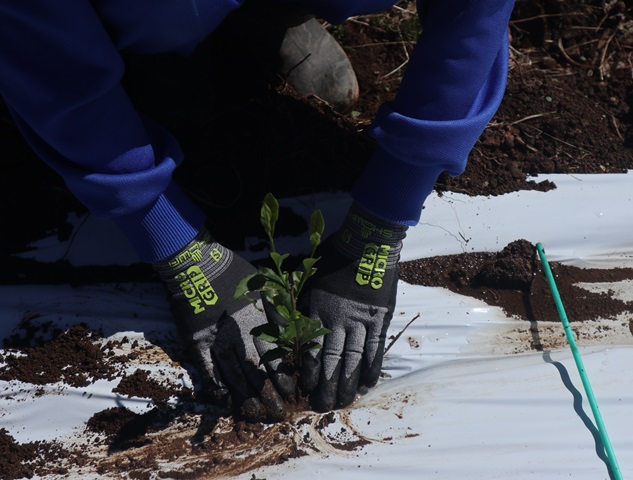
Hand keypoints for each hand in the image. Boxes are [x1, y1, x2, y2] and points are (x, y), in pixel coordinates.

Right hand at [153, 229, 292, 420]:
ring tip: (254, 414)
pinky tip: (225, 402)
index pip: (271, 354)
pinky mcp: (196, 344)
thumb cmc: (230, 273)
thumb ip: (275, 310)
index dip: (280, 375)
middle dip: (266, 393)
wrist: (193, 264)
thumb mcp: (260, 285)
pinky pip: (207, 371)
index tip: (290, 391)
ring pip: (232, 375)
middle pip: (254, 371)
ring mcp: (215, 341)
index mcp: (254, 321)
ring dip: (244, 397)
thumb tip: (293, 331)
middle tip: (277, 412)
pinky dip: (216, 388)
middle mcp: (236, 335)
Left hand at [301, 204, 406, 410]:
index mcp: (319, 310)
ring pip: (355, 359)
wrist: (368, 243)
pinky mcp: (380, 319)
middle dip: (327, 384)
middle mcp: (339, 320)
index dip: (308, 370)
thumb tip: (272, 302)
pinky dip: (373, 367)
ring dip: (350, 383)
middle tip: (323, 406)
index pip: (311, 348)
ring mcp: (362, 321)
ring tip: (346, 402)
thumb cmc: (335, 256)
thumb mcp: (308, 273)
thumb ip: (295, 293)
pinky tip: (370, 384)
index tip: (304, 388)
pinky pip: (376, 349)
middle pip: (332, 359)